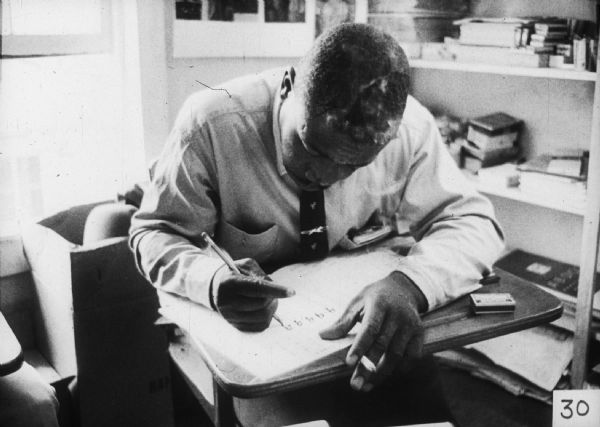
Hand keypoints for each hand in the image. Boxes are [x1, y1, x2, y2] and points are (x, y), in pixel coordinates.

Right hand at [213, 258, 290, 331]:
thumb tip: (274, 287)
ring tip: (268, 299)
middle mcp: (227, 302)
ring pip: (263, 317)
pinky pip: (259, 326)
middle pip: (262, 303)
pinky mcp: (235, 325)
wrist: (217, 287)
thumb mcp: (246, 266)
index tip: (291, 292)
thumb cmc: (235, 274)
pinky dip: (267, 317)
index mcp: (230, 283)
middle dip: (274, 297)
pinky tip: (263, 308)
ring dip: (272, 308)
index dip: (276, 290)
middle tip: (274, 291)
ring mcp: (230, 316)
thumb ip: (260, 274)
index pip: (257, 288)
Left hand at [319, 271, 425, 391]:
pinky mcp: (420, 334)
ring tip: (366, 386)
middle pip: (382, 345)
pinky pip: (412, 356)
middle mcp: (397, 315)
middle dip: (368, 367)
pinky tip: (385, 376)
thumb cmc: (375, 297)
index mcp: (379, 304)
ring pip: (397, 354)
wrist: (403, 288)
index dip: (360, 347)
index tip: (349, 363)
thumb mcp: (357, 302)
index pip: (370, 328)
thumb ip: (343, 321)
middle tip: (355, 384)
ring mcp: (410, 325)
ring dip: (382, 373)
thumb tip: (323, 335)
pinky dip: (400, 369)